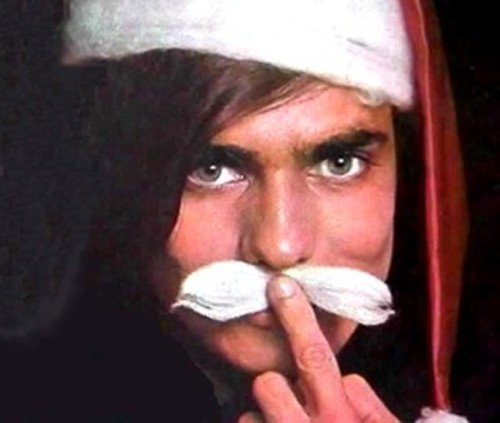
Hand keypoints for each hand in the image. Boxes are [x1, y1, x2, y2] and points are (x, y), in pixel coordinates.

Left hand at [238, 276, 398, 422]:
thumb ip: (372, 410)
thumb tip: (351, 382)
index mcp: (340, 416)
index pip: (315, 356)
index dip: (296, 317)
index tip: (281, 287)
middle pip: (268, 383)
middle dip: (273, 385)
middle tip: (288, 397)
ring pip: (250, 415)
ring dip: (265, 418)